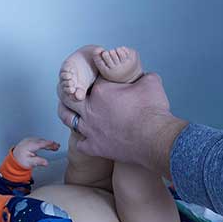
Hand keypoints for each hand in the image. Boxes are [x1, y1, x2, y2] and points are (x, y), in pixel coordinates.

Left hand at [12, 137, 60, 168]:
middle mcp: (29, 141)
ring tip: (56, 147)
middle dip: (50, 144)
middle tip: (57, 147)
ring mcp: (30, 140)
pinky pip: (39, 140)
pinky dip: (45, 143)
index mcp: (28, 146)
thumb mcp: (29, 163)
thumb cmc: (21, 160)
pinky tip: (50, 145)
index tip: (53, 143)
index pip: (39, 144)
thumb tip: (46, 163)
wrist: (15, 157)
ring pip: (41, 141)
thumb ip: (38, 162)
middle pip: (41, 142)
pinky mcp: (31, 140)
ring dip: (49, 143)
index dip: (47, 144)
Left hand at [57, 73, 187, 177]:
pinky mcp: (94, 147)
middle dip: (69, 93)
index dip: (94, 78)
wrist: (154, 138)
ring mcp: (90, 129)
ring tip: (69, 111)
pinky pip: (80, 144)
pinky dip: (82, 141)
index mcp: (101, 90)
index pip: (91, 79)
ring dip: (67, 113)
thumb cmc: (152, 110)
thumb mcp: (151, 83)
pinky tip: (87, 139)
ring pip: (67, 118)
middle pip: (68, 97)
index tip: (97, 79)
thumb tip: (144, 74)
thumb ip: (143, 75)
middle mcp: (90, 109)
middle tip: (72, 93)